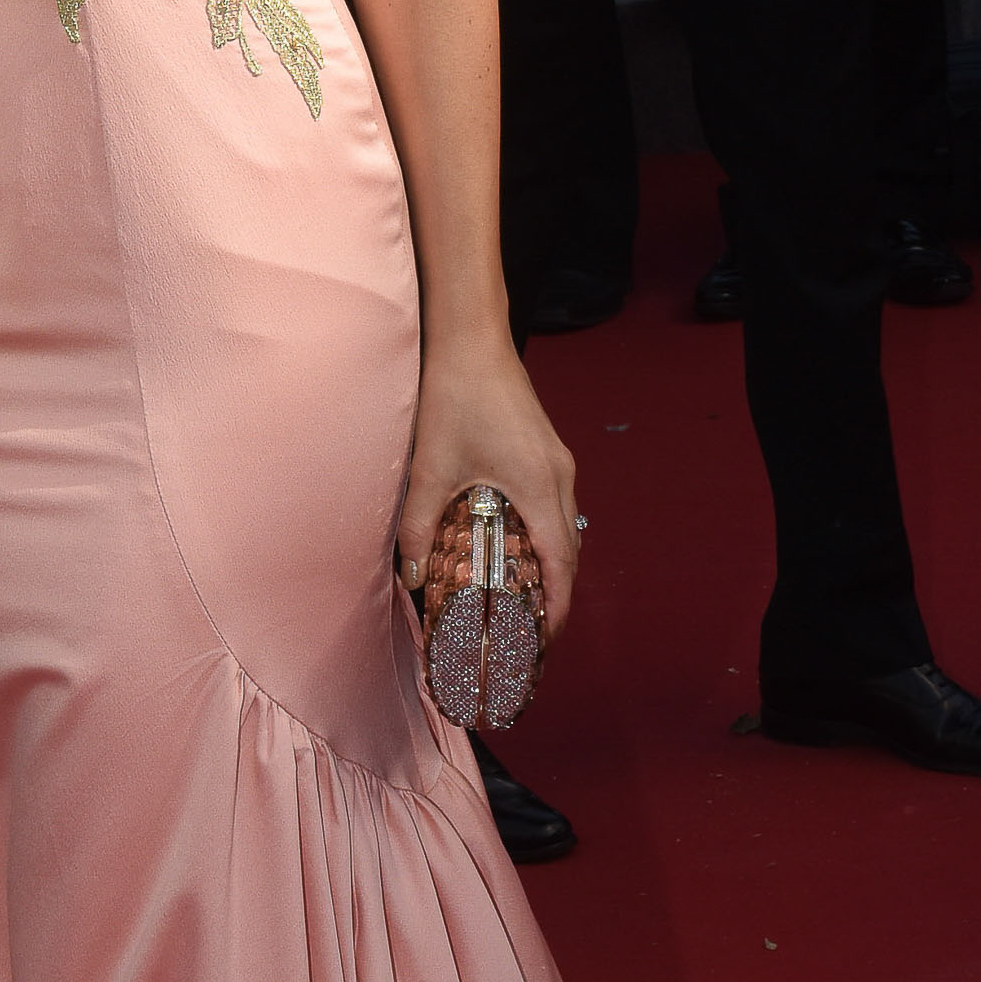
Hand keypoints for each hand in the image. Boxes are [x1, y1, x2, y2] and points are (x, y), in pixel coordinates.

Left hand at [396, 342, 582, 643]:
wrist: (470, 339)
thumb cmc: (454, 397)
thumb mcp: (430, 468)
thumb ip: (420, 525)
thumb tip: (411, 574)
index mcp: (540, 485)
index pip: (562, 563)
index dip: (557, 607)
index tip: (543, 642)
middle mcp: (559, 475)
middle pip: (569, 549)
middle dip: (553, 593)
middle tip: (526, 629)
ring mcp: (556, 460)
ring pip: (562, 526)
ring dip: (547, 563)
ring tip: (518, 596)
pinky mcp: (544, 449)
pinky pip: (552, 505)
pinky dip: (540, 534)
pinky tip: (510, 545)